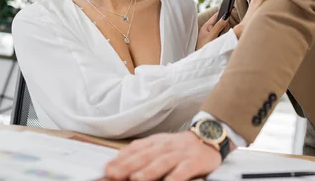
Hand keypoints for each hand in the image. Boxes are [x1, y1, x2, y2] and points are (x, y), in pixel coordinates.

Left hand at [104, 131, 221, 180]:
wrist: (208, 137)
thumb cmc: (178, 147)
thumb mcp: (158, 145)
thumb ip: (140, 152)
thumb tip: (116, 162)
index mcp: (155, 142)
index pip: (135, 149)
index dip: (121, 159)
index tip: (106, 169)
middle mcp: (165, 147)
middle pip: (145, 156)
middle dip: (128, 165)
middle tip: (113, 174)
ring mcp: (179, 154)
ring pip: (162, 162)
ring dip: (149, 171)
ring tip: (136, 179)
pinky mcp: (193, 162)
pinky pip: (183, 170)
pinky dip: (175, 177)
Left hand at [196, 12, 228, 49]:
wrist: (202, 61)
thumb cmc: (203, 48)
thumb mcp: (211, 36)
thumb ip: (218, 26)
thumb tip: (225, 16)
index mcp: (206, 27)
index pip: (215, 16)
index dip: (222, 13)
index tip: (230, 9)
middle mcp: (209, 30)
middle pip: (220, 23)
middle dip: (225, 24)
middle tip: (227, 27)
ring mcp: (213, 36)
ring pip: (223, 30)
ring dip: (225, 31)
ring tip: (224, 36)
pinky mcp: (216, 41)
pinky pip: (223, 36)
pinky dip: (225, 37)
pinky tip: (225, 39)